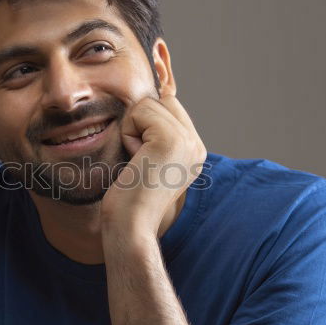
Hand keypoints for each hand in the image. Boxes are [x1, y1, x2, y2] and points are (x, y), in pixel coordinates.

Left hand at [100, 94, 206, 236]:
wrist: (131, 224)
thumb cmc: (129, 197)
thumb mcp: (149, 159)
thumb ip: (155, 133)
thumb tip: (149, 100)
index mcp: (194, 150)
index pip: (171, 106)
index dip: (147, 122)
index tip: (143, 156)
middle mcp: (197, 145)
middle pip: (163, 101)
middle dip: (140, 124)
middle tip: (140, 159)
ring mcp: (188, 142)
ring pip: (150, 104)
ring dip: (133, 130)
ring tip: (138, 160)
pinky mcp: (171, 140)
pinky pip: (140, 111)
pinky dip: (128, 133)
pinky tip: (135, 159)